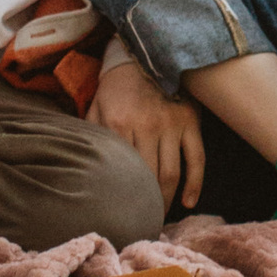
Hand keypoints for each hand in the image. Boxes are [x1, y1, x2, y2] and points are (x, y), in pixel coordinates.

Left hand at [85, 56, 204, 209]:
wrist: (144, 54)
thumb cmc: (117, 88)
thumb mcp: (97, 107)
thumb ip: (91, 137)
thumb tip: (80, 169)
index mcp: (119, 124)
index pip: (122, 171)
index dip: (122, 197)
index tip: (120, 215)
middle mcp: (147, 125)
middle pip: (148, 178)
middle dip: (147, 205)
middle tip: (143, 222)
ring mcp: (172, 124)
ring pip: (172, 174)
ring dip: (167, 199)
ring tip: (161, 215)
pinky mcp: (190, 121)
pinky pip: (196, 159)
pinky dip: (195, 184)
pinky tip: (189, 202)